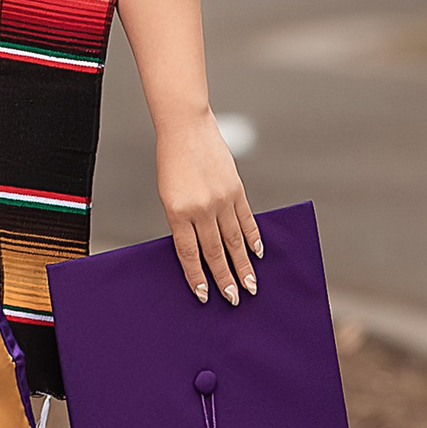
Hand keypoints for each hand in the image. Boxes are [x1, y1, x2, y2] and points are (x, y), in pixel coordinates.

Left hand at [157, 109, 262, 305]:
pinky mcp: (236, 189)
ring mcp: (221, 199)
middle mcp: (201, 208)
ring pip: (235, 240)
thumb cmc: (172, 163)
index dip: (197, 277)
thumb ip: (183, 221)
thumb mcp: (169, 195)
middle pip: (215, 251)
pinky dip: (253, 238)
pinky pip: (246, 219)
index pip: (189, 253)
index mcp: (178, 211)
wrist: (185, 128)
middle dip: (225, 278)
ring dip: (243, 265)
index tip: (205, 295)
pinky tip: (257, 252)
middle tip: (234, 299)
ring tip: (251, 285)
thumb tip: (199, 250)